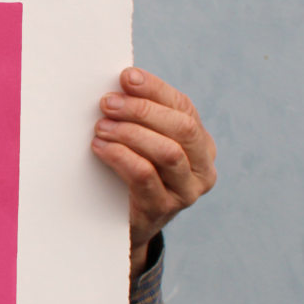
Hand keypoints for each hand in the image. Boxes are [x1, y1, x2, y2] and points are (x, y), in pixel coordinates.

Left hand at [91, 67, 216, 277]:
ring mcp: (187, 192)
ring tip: (101, 126)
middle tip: (107, 103)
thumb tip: (122, 81)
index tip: (126, 77)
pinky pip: (144, 176)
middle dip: (142, 110)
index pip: (184, 107)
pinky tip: (101, 147)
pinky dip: (121, 156)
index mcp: (202, 145)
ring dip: (130, 133)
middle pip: (181, 128)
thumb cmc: (134, 176)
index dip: (155, 89)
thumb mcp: (145, 145)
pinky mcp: (163, 209)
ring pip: (166, 152)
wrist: (127, 227)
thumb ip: (143, 118)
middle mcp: (203, 169)